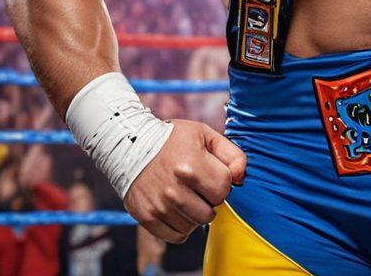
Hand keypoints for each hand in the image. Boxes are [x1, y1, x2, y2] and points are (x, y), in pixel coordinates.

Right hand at [123, 119, 246, 244]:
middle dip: (209, 200)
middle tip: (198, 186)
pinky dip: (181, 226)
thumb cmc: (172, 140)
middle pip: (210, 212)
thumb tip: (240, 178)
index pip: (223, 189)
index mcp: (191, 164)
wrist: (130, 146)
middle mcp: (174, 188)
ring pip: (194, 225)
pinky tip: (177, 209)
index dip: (221, 182)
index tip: (211, 173)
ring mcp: (159, 205)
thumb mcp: (204, 135)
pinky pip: (177, 236)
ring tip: (186, 195)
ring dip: (195, 214)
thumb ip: (231, 154)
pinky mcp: (147, 217)